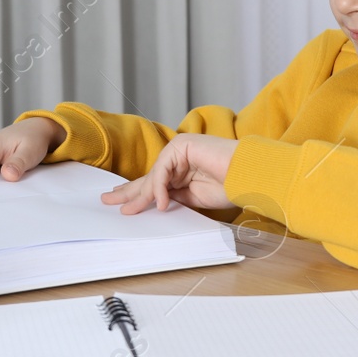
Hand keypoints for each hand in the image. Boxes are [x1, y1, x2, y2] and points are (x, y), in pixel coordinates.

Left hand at [100, 134, 236, 213]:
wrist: (250, 176)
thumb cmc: (230, 186)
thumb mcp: (194, 198)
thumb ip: (173, 197)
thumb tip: (153, 204)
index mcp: (182, 170)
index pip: (155, 184)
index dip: (137, 194)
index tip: (122, 205)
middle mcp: (179, 157)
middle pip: (148, 177)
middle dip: (128, 191)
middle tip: (107, 199)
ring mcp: (180, 149)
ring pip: (153, 176)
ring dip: (141, 196)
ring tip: (128, 210)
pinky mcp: (182, 145)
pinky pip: (163, 172)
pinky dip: (160, 189)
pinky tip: (160, 204)